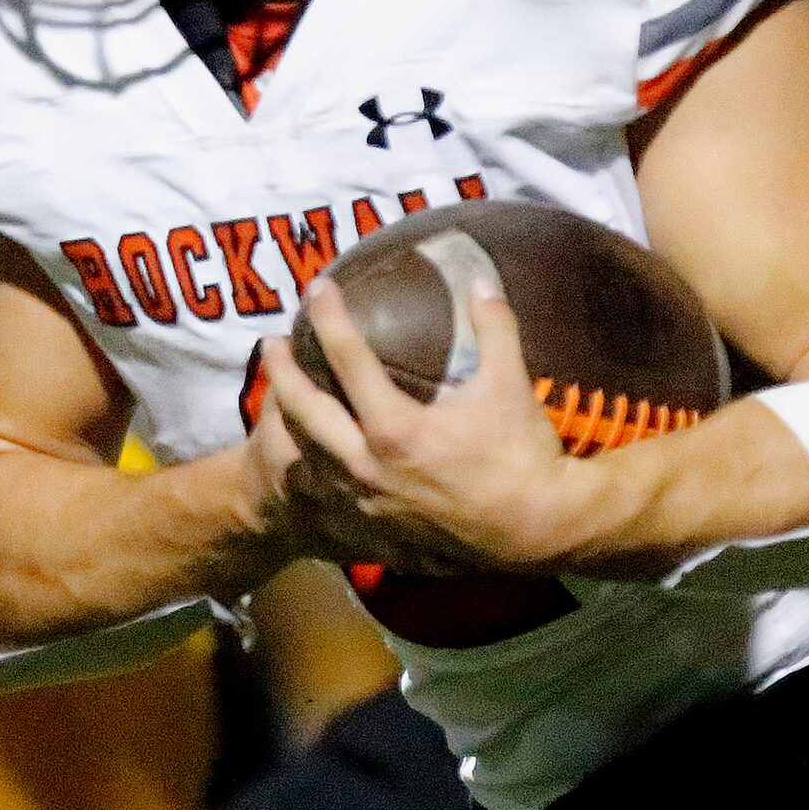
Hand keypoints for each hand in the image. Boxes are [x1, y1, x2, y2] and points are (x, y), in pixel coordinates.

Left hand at [256, 278, 594, 573]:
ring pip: (308, 459)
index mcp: (395, 429)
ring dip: (288, 425)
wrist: (537, 529)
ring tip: (281, 398)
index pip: (348, 360)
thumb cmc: (522, 454)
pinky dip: (312, 470)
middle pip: (305, 413)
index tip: (318, 289)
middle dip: (281, 375)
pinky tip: (310, 456)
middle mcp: (368, 467)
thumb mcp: (509, 382)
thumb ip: (493, 325)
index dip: (329, 318)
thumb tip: (482, 279)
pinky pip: (328, 496)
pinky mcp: (377, 529)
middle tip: (271, 344)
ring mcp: (368, 503)